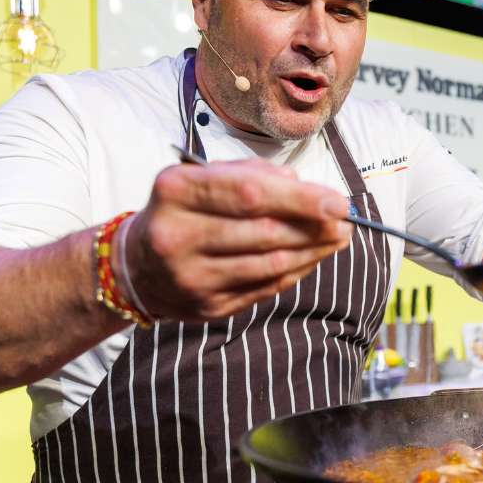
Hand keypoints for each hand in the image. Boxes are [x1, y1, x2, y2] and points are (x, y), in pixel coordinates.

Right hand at [125, 158, 352, 319]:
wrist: (136, 266)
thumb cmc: (183, 210)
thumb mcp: (204, 178)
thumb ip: (253, 176)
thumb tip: (306, 187)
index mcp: (176, 191)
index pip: (250, 195)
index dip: (301, 200)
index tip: (338, 202)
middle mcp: (177, 235)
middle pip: (264, 232)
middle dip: (314, 227)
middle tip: (346, 222)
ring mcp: (191, 276)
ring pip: (269, 265)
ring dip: (313, 252)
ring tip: (339, 238)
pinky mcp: (206, 306)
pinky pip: (265, 288)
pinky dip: (296, 272)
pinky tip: (313, 258)